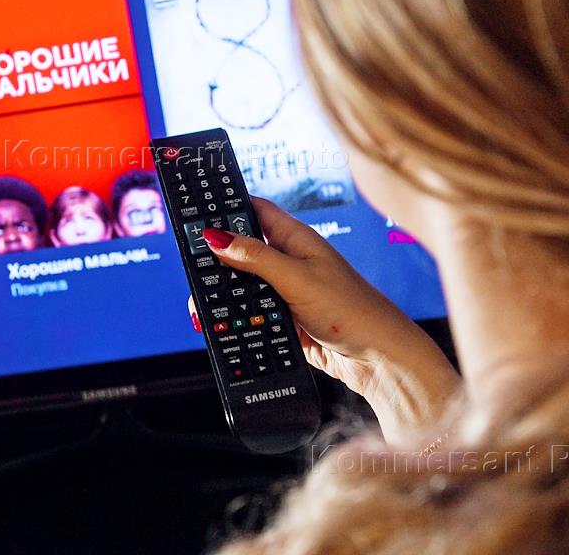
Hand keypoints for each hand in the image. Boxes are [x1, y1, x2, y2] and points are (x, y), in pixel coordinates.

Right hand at [189, 197, 458, 445]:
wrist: (378, 360)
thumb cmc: (351, 310)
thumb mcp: (297, 277)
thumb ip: (255, 257)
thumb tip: (215, 236)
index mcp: (296, 240)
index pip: (255, 210)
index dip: (227, 207)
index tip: (196, 210)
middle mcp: (289, 263)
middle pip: (241, 252)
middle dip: (215, 260)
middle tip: (190, 269)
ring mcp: (286, 293)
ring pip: (242, 288)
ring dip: (223, 297)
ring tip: (200, 307)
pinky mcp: (285, 322)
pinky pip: (251, 317)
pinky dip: (235, 322)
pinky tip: (220, 329)